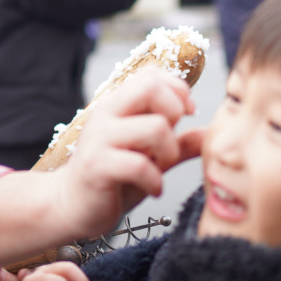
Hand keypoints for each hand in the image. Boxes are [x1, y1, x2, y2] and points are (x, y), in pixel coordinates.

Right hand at [54, 69, 202, 238]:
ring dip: (169, 152)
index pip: (151, 75)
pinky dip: (155, 180)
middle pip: (151, 88)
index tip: (187, 113)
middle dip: (174, 112)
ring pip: (155, 127)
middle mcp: (106, 114)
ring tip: (160, 169)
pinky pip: (139, 165)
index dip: (177, 89)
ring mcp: (99, 138)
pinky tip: (152, 189)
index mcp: (117, 105)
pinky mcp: (97, 166)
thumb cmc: (112, 179)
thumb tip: (210, 132)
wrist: (71, 206)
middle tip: (170, 141)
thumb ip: (178, 142)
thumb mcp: (149, 157)